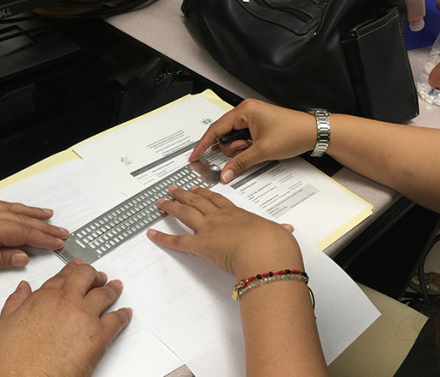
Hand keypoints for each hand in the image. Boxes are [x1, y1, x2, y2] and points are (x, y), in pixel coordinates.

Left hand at [0, 198, 69, 287]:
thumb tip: (20, 256)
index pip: (21, 231)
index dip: (42, 237)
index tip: (59, 242)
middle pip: (17, 218)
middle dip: (41, 225)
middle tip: (61, 231)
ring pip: (6, 209)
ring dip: (28, 213)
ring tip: (46, 215)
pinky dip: (8, 208)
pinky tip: (13, 210)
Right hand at [0, 261, 131, 376]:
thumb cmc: (14, 360)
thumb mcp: (5, 324)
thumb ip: (15, 302)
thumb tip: (23, 289)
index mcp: (43, 298)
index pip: (62, 276)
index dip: (72, 270)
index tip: (78, 267)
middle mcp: (65, 302)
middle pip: (86, 278)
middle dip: (94, 275)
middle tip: (99, 277)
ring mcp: (84, 317)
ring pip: (104, 295)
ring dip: (111, 290)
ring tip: (115, 288)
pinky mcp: (98, 336)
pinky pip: (116, 320)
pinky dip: (123, 315)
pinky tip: (125, 313)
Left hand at [147, 186, 303, 276]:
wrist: (265, 250)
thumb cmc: (273, 243)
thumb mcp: (278, 233)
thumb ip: (279, 231)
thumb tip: (287, 230)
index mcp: (238, 214)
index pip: (218, 201)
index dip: (206, 194)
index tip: (198, 189)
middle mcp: (220, 217)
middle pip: (198, 201)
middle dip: (185, 195)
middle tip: (174, 190)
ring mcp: (209, 229)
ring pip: (185, 213)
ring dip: (171, 206)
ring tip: (161, 202)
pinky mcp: (200, 244)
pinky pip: (177, 241)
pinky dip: (163, 238)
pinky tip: (152, 234)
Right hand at [189, 99, 315, 182]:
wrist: (314, 133)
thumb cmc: (293, 133)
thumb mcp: (263, 151)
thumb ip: (240, 163)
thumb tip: (225, 174)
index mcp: (244, 111)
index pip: (216, 128)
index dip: (204, 144)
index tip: (195, 155)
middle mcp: (246, 111)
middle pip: (224, 135)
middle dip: (232, 148)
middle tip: (246, 152)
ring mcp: (252, 118)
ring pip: (233, 139)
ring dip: (241, 149)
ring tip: (256, 150)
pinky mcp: (257, 126)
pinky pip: (243, 139)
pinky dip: (246, 147)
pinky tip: (255, 150)